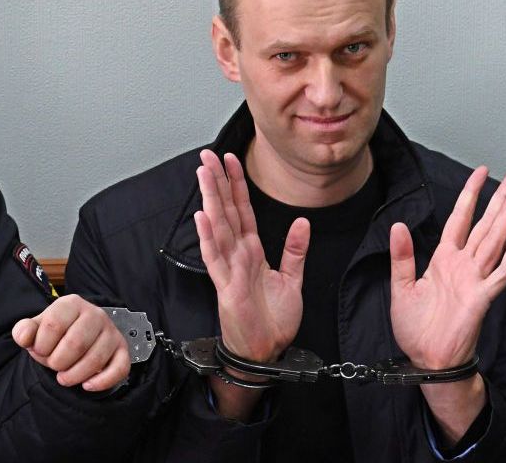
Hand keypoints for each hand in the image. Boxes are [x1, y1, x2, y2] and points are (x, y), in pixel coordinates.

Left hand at [12, 294, 129, 391]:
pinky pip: (119, 368)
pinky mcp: (122, 350)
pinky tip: (87, 385)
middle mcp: (95, 314)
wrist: (78, 335)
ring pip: (96, 359)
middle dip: (58, 362)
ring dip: (75, 375)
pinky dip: (102, 382)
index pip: (54, 324)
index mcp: (71, 304)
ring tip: (64, 378)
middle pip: (76, 343)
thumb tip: (23, 337)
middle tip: (53, 365)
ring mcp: (111, 332)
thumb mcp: (37, 328)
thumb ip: (24, 331)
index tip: (39, 351)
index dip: (41, 345)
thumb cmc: (56, 333)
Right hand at [194, 150, 309, 362]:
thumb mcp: (292, 279)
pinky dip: (209, 237)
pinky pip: (216, 258)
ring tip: (203, 175)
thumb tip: (302, 221)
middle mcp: (238, 255)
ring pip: (218, 227)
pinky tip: (203, 217)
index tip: (231, 159)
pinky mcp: (227, 286)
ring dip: (210, 200)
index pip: (242, 210)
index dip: (236, 184)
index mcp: (252, 251)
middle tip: (208, 155)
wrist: (267, 351)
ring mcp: (230, 269)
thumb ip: (296, 250)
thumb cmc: (273, 320)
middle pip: (225, 211)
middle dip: (217, 182)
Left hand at [390, 166, 505, 369]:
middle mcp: (462, 265)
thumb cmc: (415, 327)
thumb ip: (402, 256)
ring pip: (495, 241)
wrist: (426, 358)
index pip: (460, 220)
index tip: (480, 173)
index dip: (470, 196)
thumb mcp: (401, 286)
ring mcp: (475, 280)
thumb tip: (397, 225)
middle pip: (485, 225)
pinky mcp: (481, 297)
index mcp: (443, 260)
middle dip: (499, 199)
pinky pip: (500, 272)